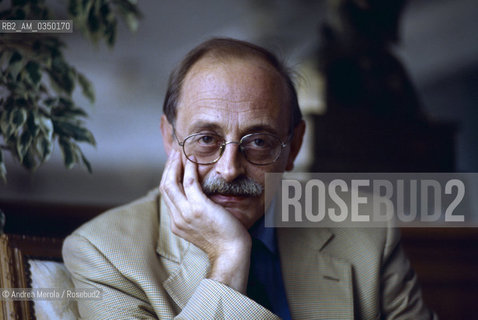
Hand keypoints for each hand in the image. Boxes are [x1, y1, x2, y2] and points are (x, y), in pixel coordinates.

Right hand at [159, 150, 251, 292]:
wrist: (231, 252)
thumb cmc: (223, 240)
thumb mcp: (202, 227)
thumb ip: (195, 214)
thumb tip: (197, 198)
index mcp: (177, 223)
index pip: (167, 196)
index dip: (168, 177)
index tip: (173, 165)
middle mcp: (177, 218)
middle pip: (165, 187)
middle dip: (168, 167)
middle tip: (174, 153)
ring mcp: (186, 213)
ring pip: (172, 182)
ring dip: (176, 164)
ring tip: (180, 152)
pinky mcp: (198, 208)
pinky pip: (190, 182)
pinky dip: (190, 169)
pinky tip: (193, 160)